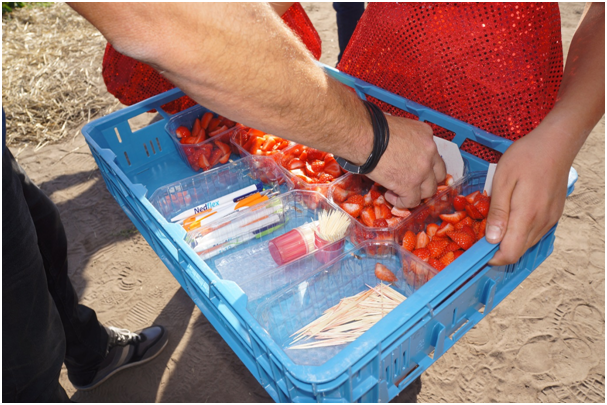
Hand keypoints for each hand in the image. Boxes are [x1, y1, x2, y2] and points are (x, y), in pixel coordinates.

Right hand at [373, 115, 445, 207]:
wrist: (366, 137)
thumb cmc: (373, 129)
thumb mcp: (398, 127)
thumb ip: (406, 140)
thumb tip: (397, 148)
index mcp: (426, 134)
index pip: (434, 155)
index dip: (425, 165)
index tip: (413, 169)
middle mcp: (429, 152)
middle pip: (438, 174)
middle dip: (426, 181)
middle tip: (412, 182)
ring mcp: (422, 170)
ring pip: (428, 191)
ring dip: (415, 193)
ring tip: (398, 191)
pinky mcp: (410, 185)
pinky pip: (411, 201)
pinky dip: (401, 202)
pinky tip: (390, 195)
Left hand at [486, 130, 570, 265]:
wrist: (556, 143)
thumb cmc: (526, 157)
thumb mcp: (503, 180)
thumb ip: (498, 212)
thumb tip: (491, 239)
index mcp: (526, 216)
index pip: (510, 253)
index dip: (492, 257)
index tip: (476, 248)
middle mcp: (541, 223)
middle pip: (518, 251)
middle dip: (497, 249)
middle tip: (480, 234)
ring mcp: (550, 219)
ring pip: (527, 243)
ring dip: (509, 240)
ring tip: (494, 222)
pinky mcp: (554, 214)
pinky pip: (535, 232)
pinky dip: (520, 231)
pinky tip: (510, 216)